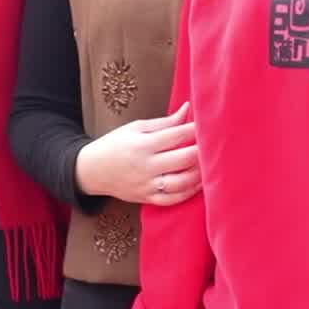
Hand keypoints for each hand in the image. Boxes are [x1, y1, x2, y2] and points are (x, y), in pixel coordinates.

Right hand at [74, 104, 199, 206]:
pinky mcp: (147, 199)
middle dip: (202, 151)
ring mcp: (147, 185)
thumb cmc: (116, 144)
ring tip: (211, 164)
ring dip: (200, 173)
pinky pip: (173, 199)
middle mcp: (146, 166)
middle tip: (216, 145)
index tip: (210, 125)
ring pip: (181, 182)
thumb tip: (188, 109)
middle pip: (183, 159)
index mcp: (142, 144)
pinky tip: (199, 183)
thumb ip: (165, 122)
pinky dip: (189, 192)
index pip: (176, 135)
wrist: (92, 170)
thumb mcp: (136, 128)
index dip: (195, 130)